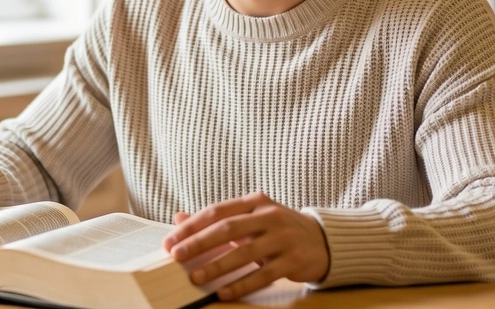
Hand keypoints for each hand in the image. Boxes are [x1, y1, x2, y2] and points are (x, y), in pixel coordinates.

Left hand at [162, 192, 329, 300]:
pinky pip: (263, 275)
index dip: (192, 226)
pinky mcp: (294, 260)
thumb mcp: (251, 218)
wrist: (323, 240)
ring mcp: (283, 237)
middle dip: (199, 243)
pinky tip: (223, 292)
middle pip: (228, 229)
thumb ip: (217, 219)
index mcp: (255, 202)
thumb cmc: (278, 229)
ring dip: (217, 266)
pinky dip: (241, 284)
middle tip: (177, 256)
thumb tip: (178, 218)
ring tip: (196, 277)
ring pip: (244, 253)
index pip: (217, 212)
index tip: (170, 241)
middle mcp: (269, 216)